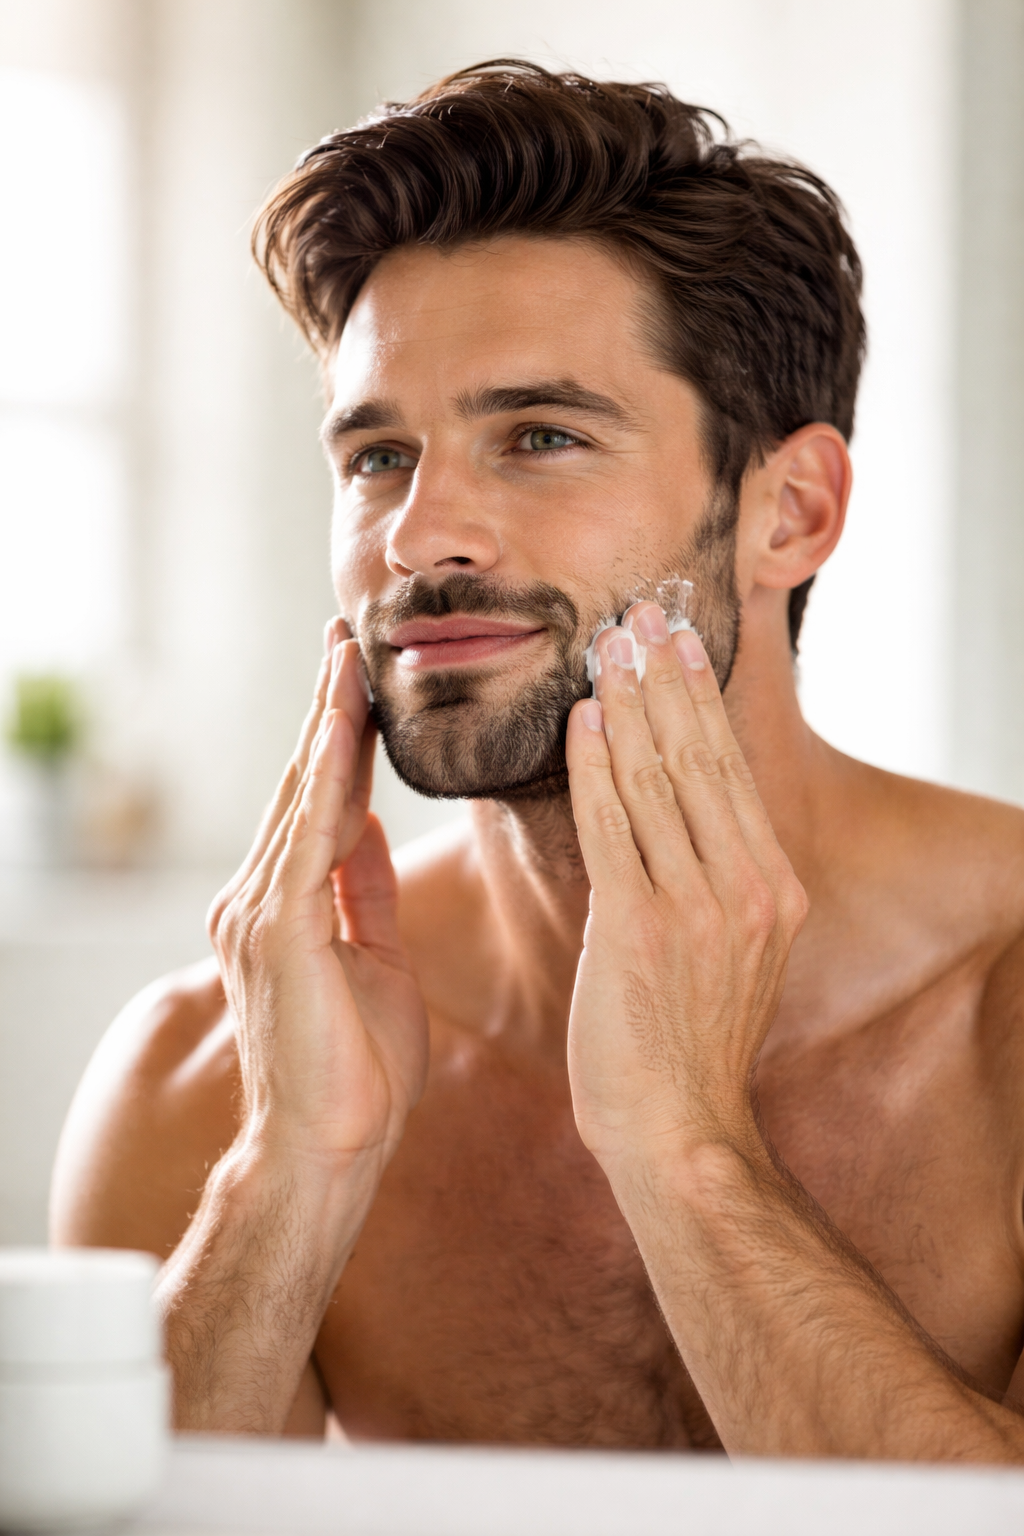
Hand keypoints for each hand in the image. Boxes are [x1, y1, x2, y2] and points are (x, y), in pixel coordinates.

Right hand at [208, 621, 428, 1188]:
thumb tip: (372, 826)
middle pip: (304, 784)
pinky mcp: (277, 932)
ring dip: (328, 725)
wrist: (328, 1149)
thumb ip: (365, 890)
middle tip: (348, 637)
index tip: (359, 676)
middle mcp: (257, 897)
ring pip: (304, 798)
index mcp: (284, 905)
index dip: (339, 737)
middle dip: (328, 709)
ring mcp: (259, 913)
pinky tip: (347, 731)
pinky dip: (330, 780)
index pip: (319, 802)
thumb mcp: (376, 957)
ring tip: (348, 659)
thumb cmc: (356, 1067)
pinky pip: (310, 839)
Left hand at [564, 601, 806, 1172]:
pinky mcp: (644, 929)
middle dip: (666, 680)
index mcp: (773, 888)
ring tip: (610, 647)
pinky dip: (598, 768)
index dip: (698, 698)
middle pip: (701, 759)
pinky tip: (585, 720)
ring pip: (660, 781)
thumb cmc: (687, 1042)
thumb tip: (682, 808)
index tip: (676, 640)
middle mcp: (749, 888)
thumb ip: (715, 877)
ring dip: (631, 705)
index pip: (730, 770)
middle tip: (641, 614)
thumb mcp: (730, 951)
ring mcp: (700, 908)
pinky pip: (614, 828)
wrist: (676, 1130)